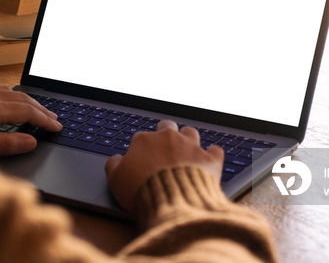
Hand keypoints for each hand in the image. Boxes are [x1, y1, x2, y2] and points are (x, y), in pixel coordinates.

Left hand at [0, 87, 61, 155]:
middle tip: (55, 119)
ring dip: (29, 102)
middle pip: (23, 99)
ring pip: (12, 92)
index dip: (44, 120)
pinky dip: (15, 97)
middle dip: (42, 109)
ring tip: (40, 112)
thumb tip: (31, 140)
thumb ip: (5, 144)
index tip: (57, 127)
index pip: (27, 111)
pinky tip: (14, 103)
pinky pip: (0, 90)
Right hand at [104, 120, 223, 212]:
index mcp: (144, 140)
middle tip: (163, 147)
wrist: (172, 201)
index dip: (141, 148)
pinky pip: (214, 150)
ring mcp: (190, 146)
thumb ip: (113, 165)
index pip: (141, 137)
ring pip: (190, 132)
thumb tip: (116, 160)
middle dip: (165, 134)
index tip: (142, 159)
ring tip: (186, 150)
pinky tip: (209, 159)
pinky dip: (212, 154)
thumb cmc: (141, 190)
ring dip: (188, 139)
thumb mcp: (115, 180)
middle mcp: (168, 138)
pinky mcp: (209, 159)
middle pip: (167, 126)